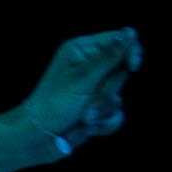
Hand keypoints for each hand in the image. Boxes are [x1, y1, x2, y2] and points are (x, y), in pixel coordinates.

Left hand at [19, 29, 142, 150]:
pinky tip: (87, 127)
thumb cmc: (54, 104)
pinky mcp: (98, 110)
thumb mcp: (83, 79)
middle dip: (107, 91)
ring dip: (102, 110)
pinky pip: (116, 115)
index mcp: (82, 50)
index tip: (133, 65)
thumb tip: (130, 32)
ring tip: (83, 118)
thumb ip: (109, 57)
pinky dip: (104, 123)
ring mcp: (94, 90)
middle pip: (122, 72)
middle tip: (87, 101)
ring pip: (118, 97)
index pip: (118, 40)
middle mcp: (90, 67)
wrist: (38, 138)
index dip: (131, 51)